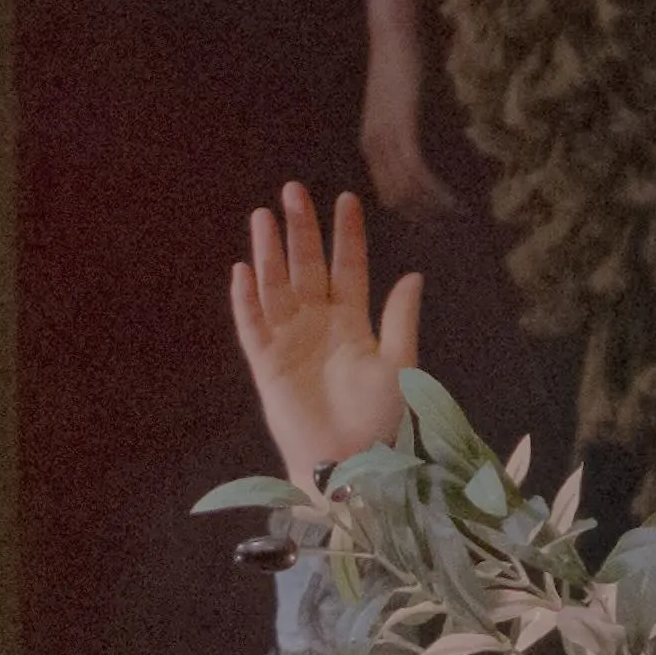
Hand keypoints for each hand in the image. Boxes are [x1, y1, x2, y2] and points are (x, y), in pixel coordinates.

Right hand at [230, 180, 418, 489]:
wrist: (350, 463)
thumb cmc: (380, 420)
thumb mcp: (399, 364)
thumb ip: (399, 319)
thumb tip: (413, 275)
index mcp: (352, 323)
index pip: (348, 268)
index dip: (346, 235)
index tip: (346, 199)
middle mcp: (318, 325)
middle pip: (306, 267)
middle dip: (300, 230)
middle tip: (293, 191)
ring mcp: (289, 342)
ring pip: (276, 287)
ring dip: (269, 253)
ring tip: (262, 217)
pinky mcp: (267, 365)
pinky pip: (253, 325)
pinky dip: (246, 300)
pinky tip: (242, 270)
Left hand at [355, 22, 469, 235]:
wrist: (398, 33)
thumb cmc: (411, 63)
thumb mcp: (415, 105)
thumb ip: (428, 132)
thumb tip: (453, 150)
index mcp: (373, 144)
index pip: (389, 192)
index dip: (414, 212)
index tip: (439, 224)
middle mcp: (373, 147)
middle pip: (395, 199)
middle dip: (424, 218)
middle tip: (454, 231)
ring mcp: (385, 139)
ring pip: (407, 191)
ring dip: (434, 210)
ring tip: (460, 221)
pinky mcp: (401, 130)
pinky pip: (418, 173)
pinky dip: (437, 193)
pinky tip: (456, 204)